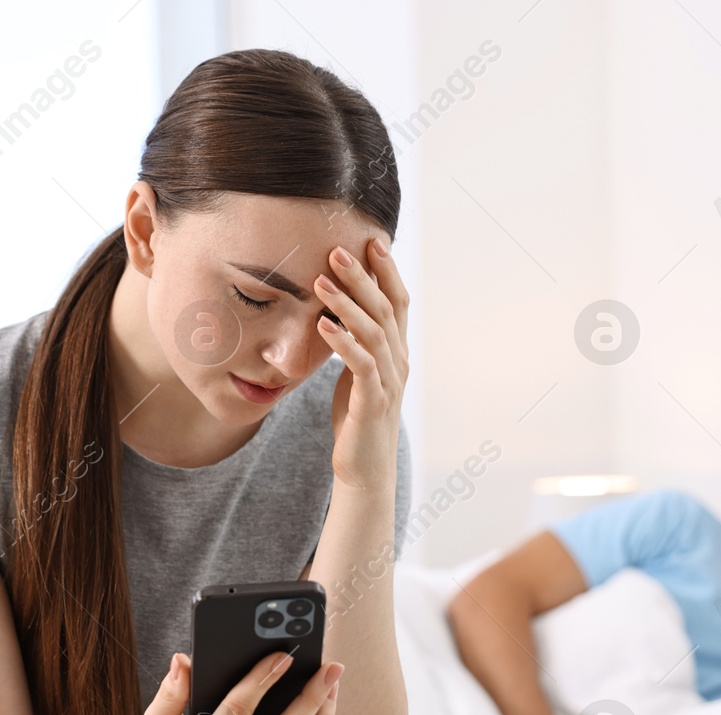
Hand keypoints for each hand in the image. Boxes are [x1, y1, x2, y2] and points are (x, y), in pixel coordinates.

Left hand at [315, 237, 408, 492]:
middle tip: (337, 249)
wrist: (365, 468)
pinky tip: (323, 326)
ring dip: (347, 304)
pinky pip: (361, 365)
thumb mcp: (358, 373)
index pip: (398, 301)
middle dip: (363, 277)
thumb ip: (357, 343)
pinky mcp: (372, 402)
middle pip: (386, 309)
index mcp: (397, 351)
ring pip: (374, 332)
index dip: (387, 271)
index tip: (370, 240)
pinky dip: (343, 342)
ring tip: (321, 282)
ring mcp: (389, 382)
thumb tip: (341, 313)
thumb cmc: (357, 418)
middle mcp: (399, 361)